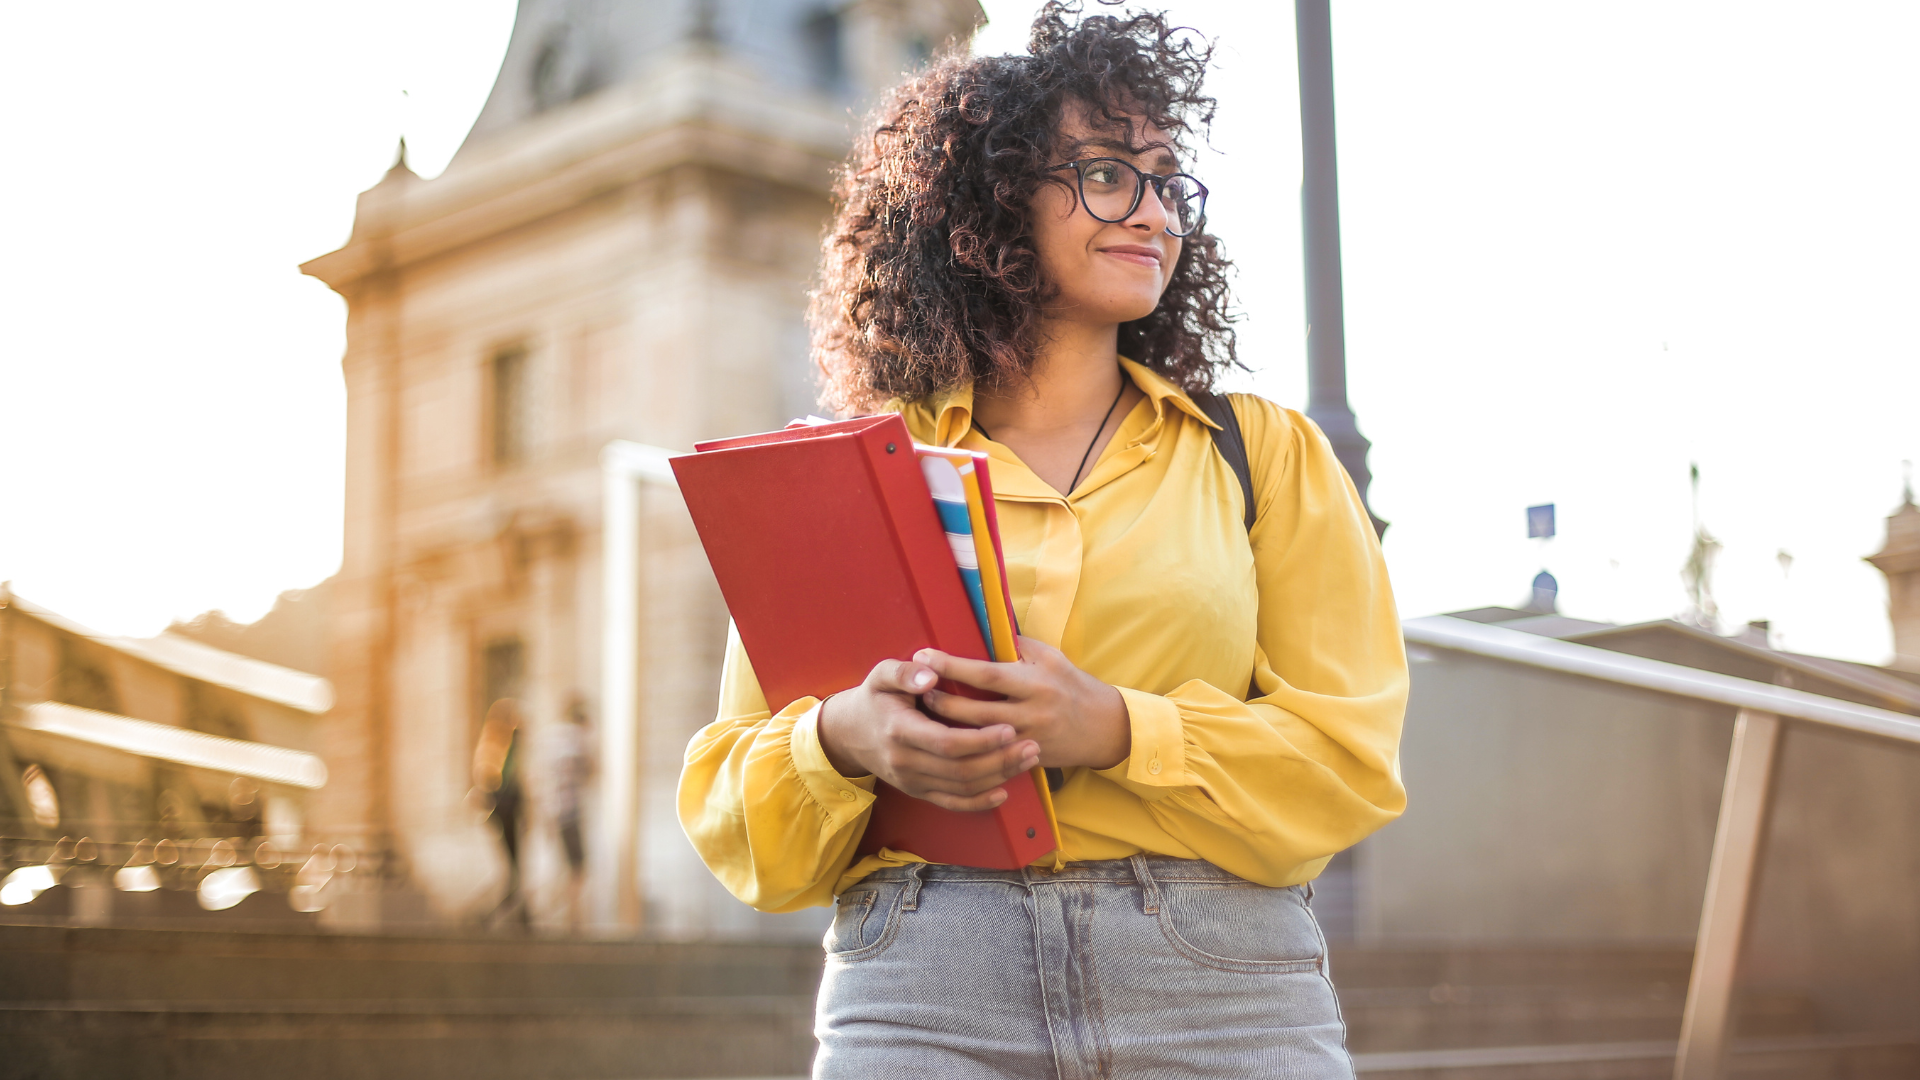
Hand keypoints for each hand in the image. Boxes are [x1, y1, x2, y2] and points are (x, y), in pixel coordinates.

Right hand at [817, 658, 1040, 811]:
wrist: (849, 733)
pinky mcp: (918, 791)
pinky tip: (1003, 791)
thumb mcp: (881, 675)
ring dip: (998, 777)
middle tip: (1032, 746)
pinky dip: (979, 802)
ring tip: (1028, 760)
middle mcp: (905, 762)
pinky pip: (952, 803)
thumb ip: (905, 672)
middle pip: (960, 770)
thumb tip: (931, 674)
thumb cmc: (874, 698)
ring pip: (961, 788)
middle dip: (1000, 760)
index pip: (946, 743)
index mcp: (899, 730)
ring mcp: (911, 781)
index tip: (1009, 729)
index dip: (980, 740)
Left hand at [917, 637, 1129, 769]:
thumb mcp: (1050, 657)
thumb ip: (1016, 645)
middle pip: (976, 711)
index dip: (953, 666)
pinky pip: (990, 756)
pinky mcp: (1026, 759)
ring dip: (948, 725)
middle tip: (916, 688)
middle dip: (942, 700)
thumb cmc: (1072, 684)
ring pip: (978, 737)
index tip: (925, 656)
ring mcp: (1028, 739)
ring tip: (924, 711)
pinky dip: (966, 747)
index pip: (987, 674)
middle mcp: (1031, 712)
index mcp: (1035, 682)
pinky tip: (946, 740)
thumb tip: (981, 628)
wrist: (1104, 727)